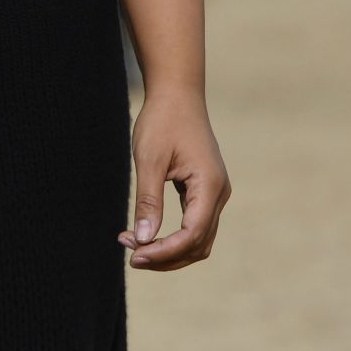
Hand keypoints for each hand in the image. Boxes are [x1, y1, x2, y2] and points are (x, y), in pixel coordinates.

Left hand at [116, 90, 231, 270]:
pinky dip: (173, 235)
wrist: (177, 93)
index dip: (165, 252)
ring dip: (169, 249)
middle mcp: (219, 194)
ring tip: (134, 245)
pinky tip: (146, 233)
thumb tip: (144, 240)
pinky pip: (194, 224)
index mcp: (210, 186)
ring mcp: (215, 193)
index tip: (135, 255)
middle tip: (131, 255)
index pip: (192, 235)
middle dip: (165, 256)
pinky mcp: (205, 191)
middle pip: (198, 244)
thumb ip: (148, 200)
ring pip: (198, 238)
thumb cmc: (162, 121)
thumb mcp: (149, 159)